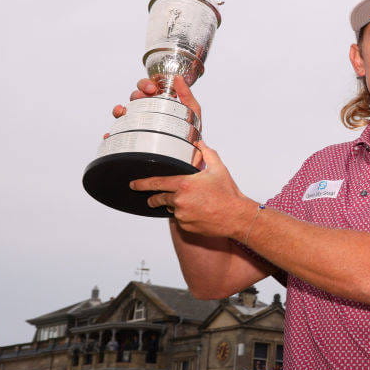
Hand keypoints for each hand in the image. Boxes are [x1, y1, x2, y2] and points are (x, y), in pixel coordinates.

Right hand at [105, 74, 202, 136]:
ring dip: (121, 109)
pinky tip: (110, 134)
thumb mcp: (192, 111)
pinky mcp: (134, 137)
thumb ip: (187, 94)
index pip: (148, 87)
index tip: (153, 88)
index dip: (147, 83)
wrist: (189, 156)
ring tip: (123, 111)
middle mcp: (148, 110)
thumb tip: (178, 78)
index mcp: (159, 101)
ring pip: (124, 111)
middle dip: (137, 93)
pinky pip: (119, 134)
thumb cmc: (191, 133)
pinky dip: (112, 133)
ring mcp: (140, 122)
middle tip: (146, 96)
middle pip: (135, 96)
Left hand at [130, 140, 256, 238]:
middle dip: (153, 198)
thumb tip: (199, 142)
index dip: (142, 184)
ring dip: (176, 205)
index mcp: (184, 185)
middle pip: (159, 198)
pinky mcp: (186, 226)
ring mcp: (182, 215)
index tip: (133, 184)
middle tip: (151, 198)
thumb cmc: (228, 194)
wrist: (237, 217)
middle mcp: (180, 200)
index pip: (157, 183)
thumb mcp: (219, 169)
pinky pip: (180, 220)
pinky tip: (198, 212)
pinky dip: (185, 216)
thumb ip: (207, 153)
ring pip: (172, 208)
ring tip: (191, 203)